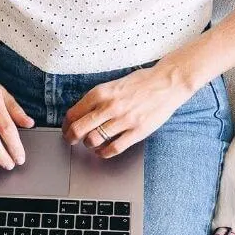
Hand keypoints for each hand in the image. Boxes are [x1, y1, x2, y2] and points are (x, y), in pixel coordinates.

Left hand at [62, 64, 194, 157]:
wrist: (167, 82)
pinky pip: (114, 148)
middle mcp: (109, 107)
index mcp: (101, 93)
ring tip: (90, 144)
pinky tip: (103, 151)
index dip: (66, 125)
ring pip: (93, 140)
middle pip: (79, 129)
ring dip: (88, 145)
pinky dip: (103, 153)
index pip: (73, 113)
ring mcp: (123, 120)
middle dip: (71, 138)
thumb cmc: (142, 82)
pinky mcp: (137, 131)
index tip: (67, 128)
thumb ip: (98, 98)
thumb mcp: (113, 84)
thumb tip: (82, 113)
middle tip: (71, 140)